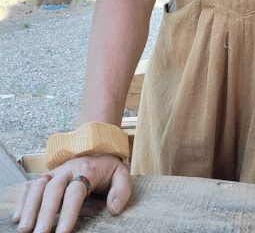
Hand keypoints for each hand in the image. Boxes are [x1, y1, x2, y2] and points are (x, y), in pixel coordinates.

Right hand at [12, 154, 130, 232]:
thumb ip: (122, 190)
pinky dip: (22, 199)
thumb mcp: (121, 174)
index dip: (68, 211)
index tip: (63, 231)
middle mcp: (66, 170)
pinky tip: (18, 217)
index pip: (75, 191)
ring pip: (38, 186)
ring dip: (30, 207)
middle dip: (45, 213)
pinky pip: (30, 185)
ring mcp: (54, 172)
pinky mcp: (46, 176)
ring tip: (25, 229)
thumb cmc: (107, 166)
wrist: (95, 146)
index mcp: (86, 170)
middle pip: (52, 190)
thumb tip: (114, 209)